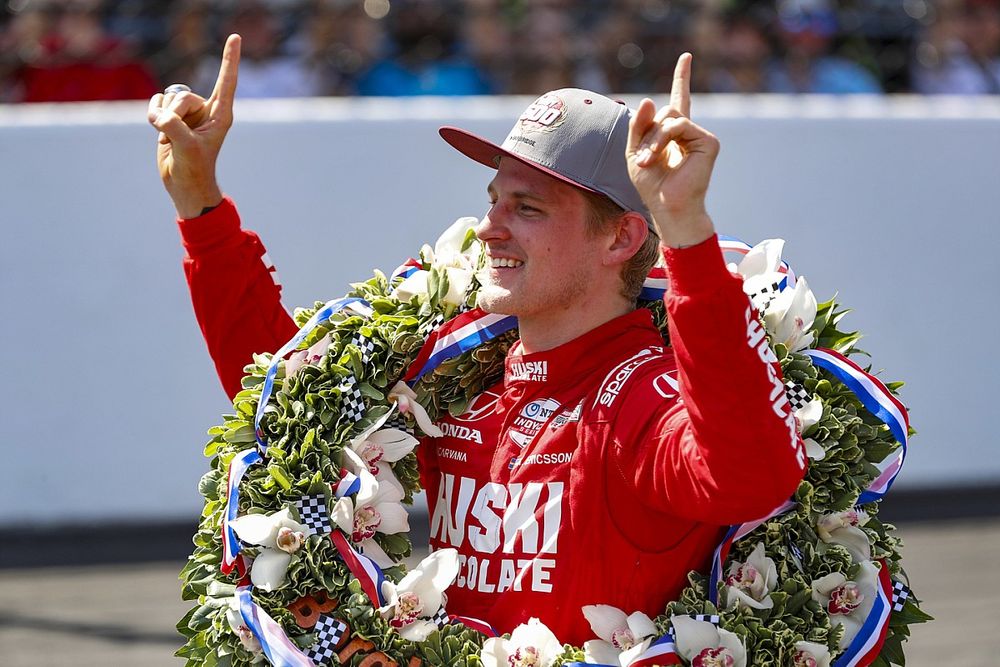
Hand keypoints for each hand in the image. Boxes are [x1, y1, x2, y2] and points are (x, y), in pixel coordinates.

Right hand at [148, 34, 240, 218]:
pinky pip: (156, 103)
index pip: (226, 81)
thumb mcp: (186, 148)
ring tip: (170, 139)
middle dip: (173, 116)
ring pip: (167, 99)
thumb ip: (174, 126)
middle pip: (183, 96)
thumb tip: (160, 114)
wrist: (183, 184)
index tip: (235, 37)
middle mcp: (206, 110)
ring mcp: (188, 113)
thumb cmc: (194, 169)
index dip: (230, 58)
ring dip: (161, 119)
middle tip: (176, 137)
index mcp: (221, 115)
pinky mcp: (171, 117)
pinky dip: (152, 117)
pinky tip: (161, 135)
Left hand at [626, 53, 718, 247]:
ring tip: (648, 160)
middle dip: (648, 132)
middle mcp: (689, 132)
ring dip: (653, 138)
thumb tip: (651, 99)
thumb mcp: (635, 151)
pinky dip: (664, 139)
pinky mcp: (709, 142)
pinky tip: (660, 158)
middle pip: (665, 110)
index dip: (682, 78)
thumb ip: (638, 126)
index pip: (679, 99)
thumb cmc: (651, 185)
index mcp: (674, 133)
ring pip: (670, 117)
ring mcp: (700, 136)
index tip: (686, 57)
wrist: (666, 206)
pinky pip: (680, 125)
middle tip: (643, 158)